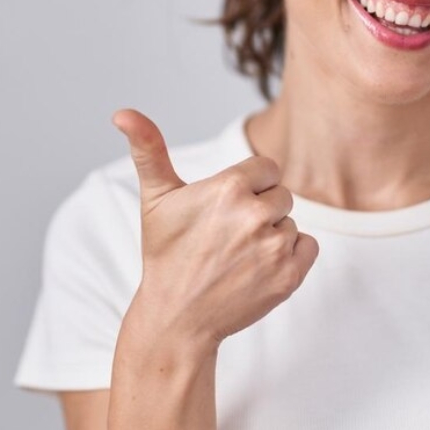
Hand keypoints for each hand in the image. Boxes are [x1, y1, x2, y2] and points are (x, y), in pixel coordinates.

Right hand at [111, 108, 319, 347]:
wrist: (177, 317)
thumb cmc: (166, 254)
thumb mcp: (155, 199)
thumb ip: (148, 149)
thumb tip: (121, 112)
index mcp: (228, 188)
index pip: (267, 169)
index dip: (248, 186)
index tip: (226, 208)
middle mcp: (255, 214)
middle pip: (281, 195)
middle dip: (260, 210)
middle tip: (227, 236)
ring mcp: (275, 247)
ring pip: (291, 222)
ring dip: (271, 236)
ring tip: (238, 255)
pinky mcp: (290, 276)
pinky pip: (308, 247)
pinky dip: (290, 257)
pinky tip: (258, 268)